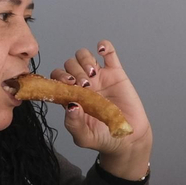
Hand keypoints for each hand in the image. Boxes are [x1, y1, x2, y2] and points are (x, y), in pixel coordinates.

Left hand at [49, 40, 152, 177]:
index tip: (70, 85)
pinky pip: (109, 53)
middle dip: (74, 71)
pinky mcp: (115, 73)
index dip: (60, 77)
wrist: (129, 138)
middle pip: (69, 65)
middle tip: (87, 85)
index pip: (56, 78)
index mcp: (71, 96)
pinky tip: (102, 50)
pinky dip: (104, 46)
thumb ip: (73, 124)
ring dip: (85, 60)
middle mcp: (82, 84)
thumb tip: (70, 105)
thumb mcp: (84, 137)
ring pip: (84, 56)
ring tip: (94, 74)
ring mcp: (99, 77)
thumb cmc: (103, 138)